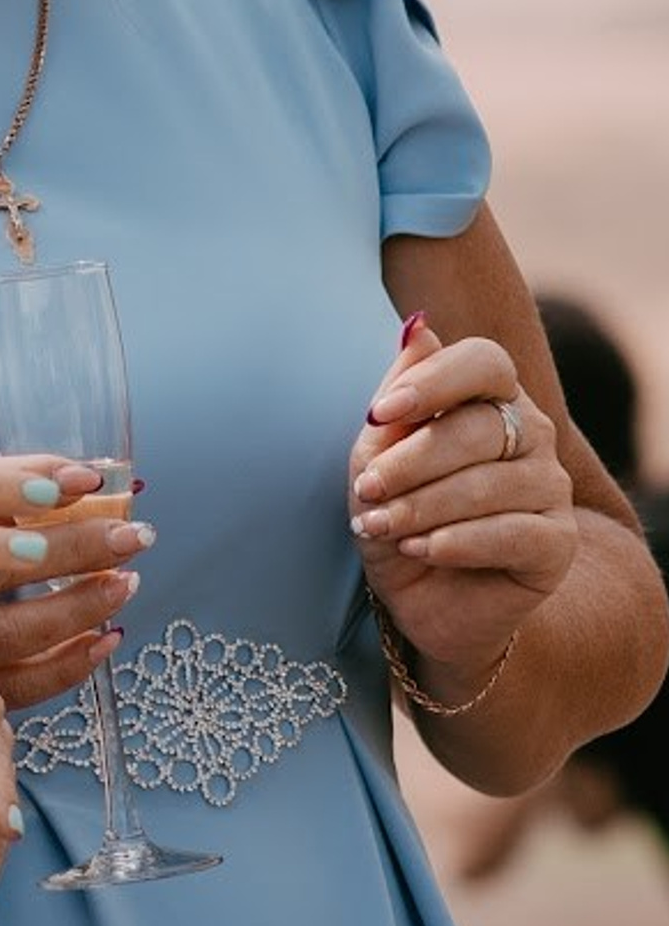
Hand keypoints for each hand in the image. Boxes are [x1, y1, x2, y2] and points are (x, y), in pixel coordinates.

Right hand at [0, 485, 151, 714]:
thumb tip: (75, 472)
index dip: (35, 490)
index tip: (89, 480)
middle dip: (73, 547)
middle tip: (128, 533)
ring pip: (6, 632)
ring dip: (75, 609)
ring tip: (123, 583)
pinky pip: (9, 685)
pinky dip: (65, 667)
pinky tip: (103, 640)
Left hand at [351, 316, 574, 679]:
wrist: (422, 600)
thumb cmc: (398, 516)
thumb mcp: (378, 459)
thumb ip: (397, 398)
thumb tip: (416, 324)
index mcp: (491, 399)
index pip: (484, 362)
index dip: (433, 382)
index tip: (377, 413)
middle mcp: (531, 435)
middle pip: (478, 427)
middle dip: (410, 461)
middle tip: (366, 489)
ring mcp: (551, 488)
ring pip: (489, 484)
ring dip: (422, 507)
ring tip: (381, 527)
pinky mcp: (558, 543)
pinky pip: (513, 533)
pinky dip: (457, 541)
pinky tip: (422, 550)